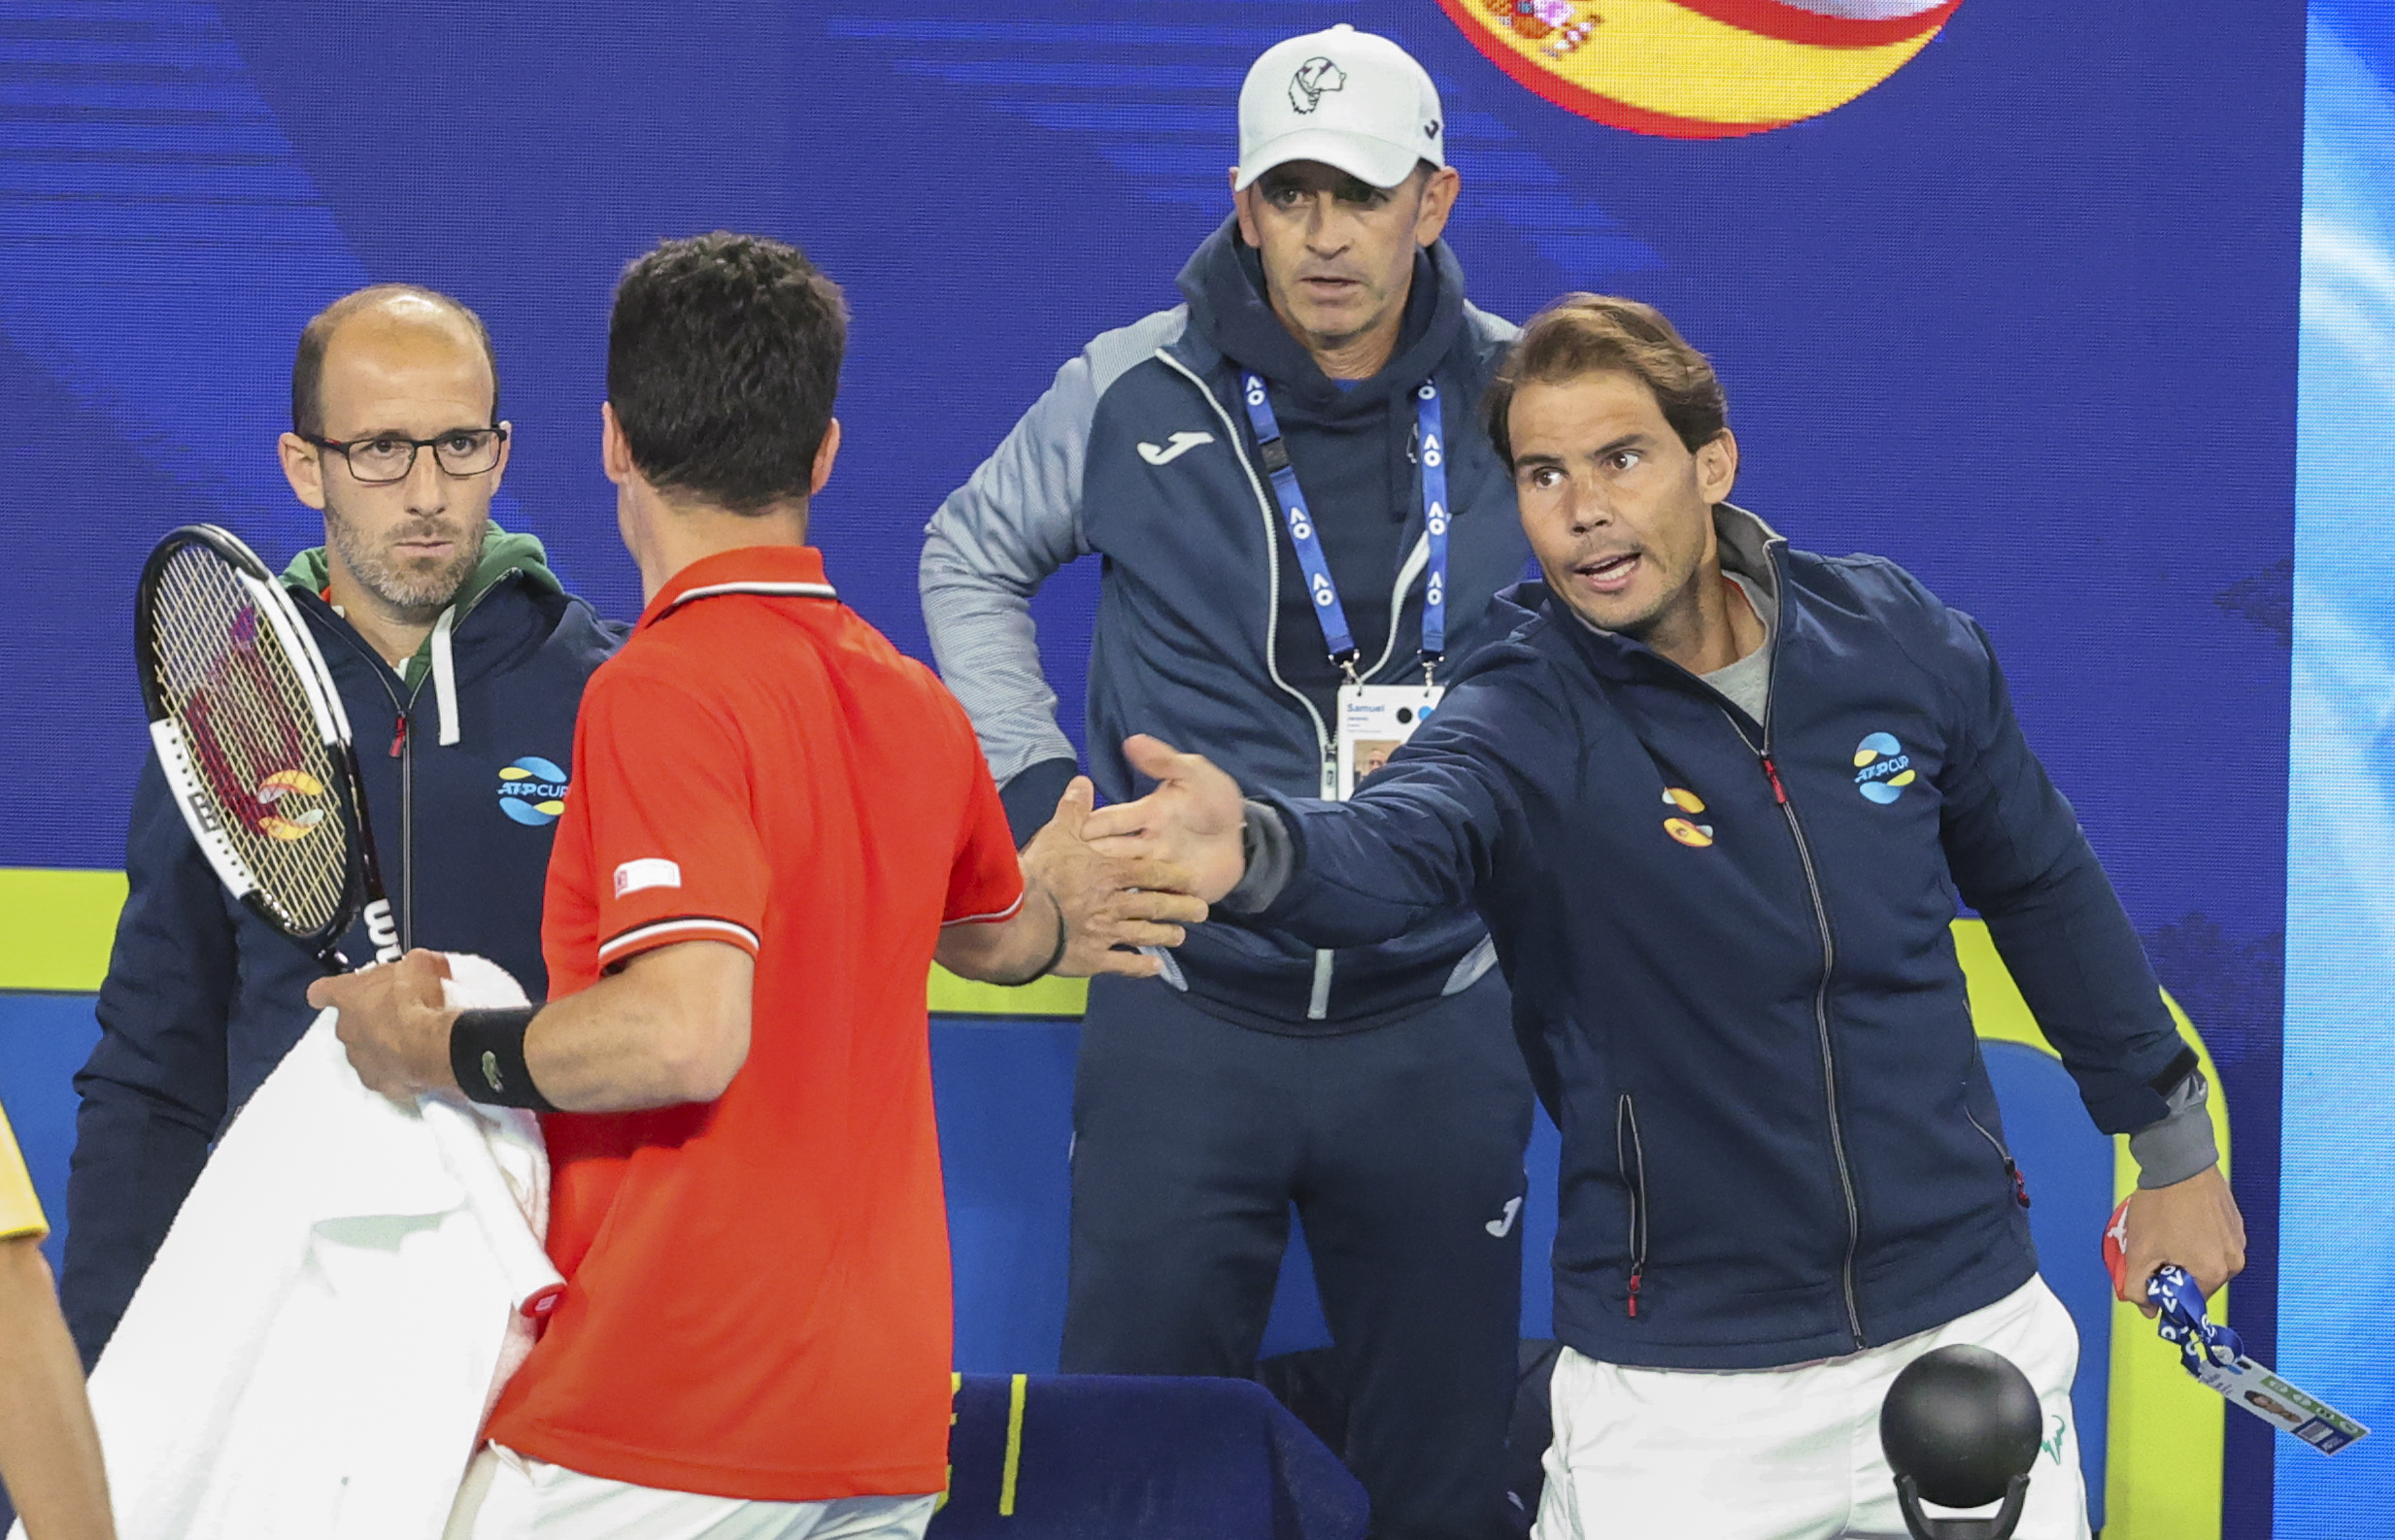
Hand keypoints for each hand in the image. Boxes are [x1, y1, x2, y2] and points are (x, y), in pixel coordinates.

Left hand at [308, 949, 458, 1103]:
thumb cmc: (415, 1006)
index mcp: (348, 996)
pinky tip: (415, 1060)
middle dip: (369, 1017)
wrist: (429, 1045)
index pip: (322, 991)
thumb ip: (414, 963)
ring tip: (410, 1037)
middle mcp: (347, 1028)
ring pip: (364, 1049)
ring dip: (382, 1044)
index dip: (328, 990)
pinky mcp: (376, 1080)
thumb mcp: (420, 965)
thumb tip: (426, 962)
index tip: (335, 990)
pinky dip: (395, 1067)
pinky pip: (382, 1073)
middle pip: (347, 1022)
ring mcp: (358, 1057)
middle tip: (396, 1010)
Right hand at [1022, 776, 1208, 978]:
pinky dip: (1140, 966)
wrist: (1019, 920)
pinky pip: (1122, 963)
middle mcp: (1114, 903)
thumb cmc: (1038, 874)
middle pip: (1154, 904)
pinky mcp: (1093, 959)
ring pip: (1144, 934)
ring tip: (1181, 936)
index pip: (1149, 872)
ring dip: (1164, 935)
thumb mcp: (1056, 833)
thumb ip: (1074, 809)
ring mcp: (1105, 933)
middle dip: (1180, 907)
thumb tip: (1083, 781)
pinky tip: (1155, 968)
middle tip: (1202, 911)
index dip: (1171, 875)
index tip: (1189, 878)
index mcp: (1109, 873)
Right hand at [1078, 736, 1248, 903]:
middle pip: (1109, 856)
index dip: (1090, 826)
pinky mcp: (1174, 893)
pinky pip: (1151, 907)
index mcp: (1145, 815)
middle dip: (1092, 864)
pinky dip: (1139, 915)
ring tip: (1099, 905)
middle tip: (1073, 876)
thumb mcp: (1194, 774)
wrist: (1245, 836)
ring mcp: (1158, 872)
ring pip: (1126, 884)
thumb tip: (1132, 741)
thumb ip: (1165, 761)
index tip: (1073, 834)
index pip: (1108, 820)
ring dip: (1113, 893)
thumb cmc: (1213, 801)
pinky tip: (1125, 924)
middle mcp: (1144, 845)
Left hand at [2117, 1164, 2245, 1312]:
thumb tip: (2148, 1308)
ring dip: (2184, 1254)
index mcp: (2214, 1273)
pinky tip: (2178, 1221)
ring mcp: (2237, 1240)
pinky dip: (2196, 1238)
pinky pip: (2213, 1242)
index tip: (2150, 1275)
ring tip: (2166, 1231)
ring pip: (2205, 1261)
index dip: (2164, 1292)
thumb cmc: (2161, 1204)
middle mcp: (2234, 1260)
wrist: (2178, 1161)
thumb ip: (2138, 1289)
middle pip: (2198, 1282)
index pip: (2188, 1302)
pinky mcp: (2234, 1222)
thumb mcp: (2139, 1252)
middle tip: (2155, 1249)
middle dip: (2173, 1271)